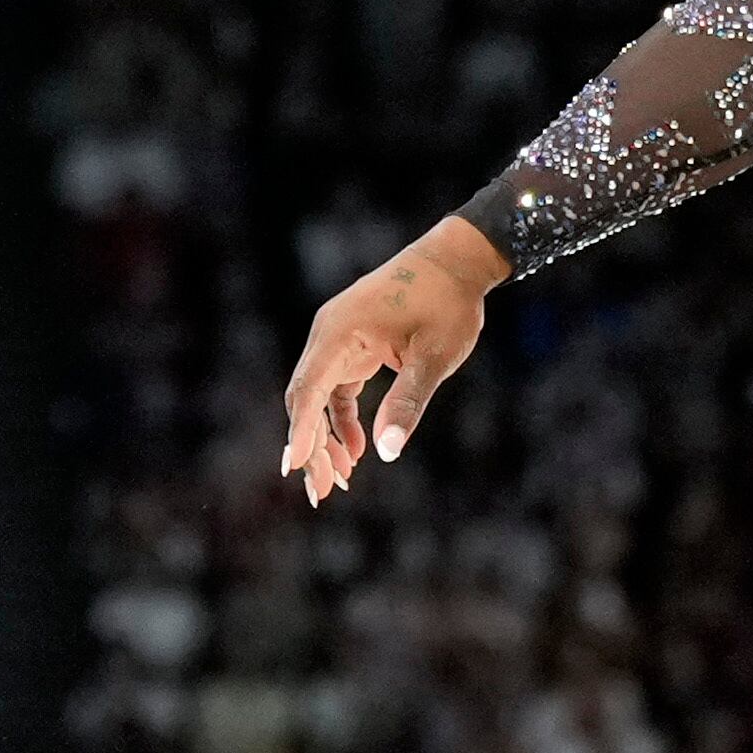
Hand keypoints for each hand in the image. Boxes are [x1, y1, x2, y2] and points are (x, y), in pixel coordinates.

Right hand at [280, 216, 505, 506]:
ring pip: (318, 398)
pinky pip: (336, 389)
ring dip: (324, 438)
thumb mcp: (434, 356)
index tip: (295, 468)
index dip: (300, 432)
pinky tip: (356, 452)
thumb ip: (408, 402)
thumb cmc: (448, 303)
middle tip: (323, 493)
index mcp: (340, 331)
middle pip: (305, 399)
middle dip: (312, 447)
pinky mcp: (352, 345)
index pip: (309, 389)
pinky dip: (342, 421)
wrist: (457, 260)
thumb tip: (387, 451)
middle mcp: (329, 334)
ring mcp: (338, 339)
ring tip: (339, 482)